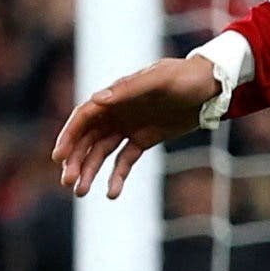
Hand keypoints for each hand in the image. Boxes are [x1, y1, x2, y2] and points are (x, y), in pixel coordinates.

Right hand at [54, 54, 223, 198]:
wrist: (210, 86)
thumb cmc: (185, 77)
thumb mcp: (160, 81)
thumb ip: (130, 90)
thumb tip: (97, 100)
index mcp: (116, 95)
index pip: (84, 117)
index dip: (70, 136)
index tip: (59, 157)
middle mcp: (117, 111)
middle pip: (88, 138)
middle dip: (76, 160)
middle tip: (68, 182)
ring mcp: (129, 126)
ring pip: (102, 152)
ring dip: (90, 171)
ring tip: (81, 193)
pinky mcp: (143, 139)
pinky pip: (124, 161)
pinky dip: (117, 176)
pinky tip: (111, 193)